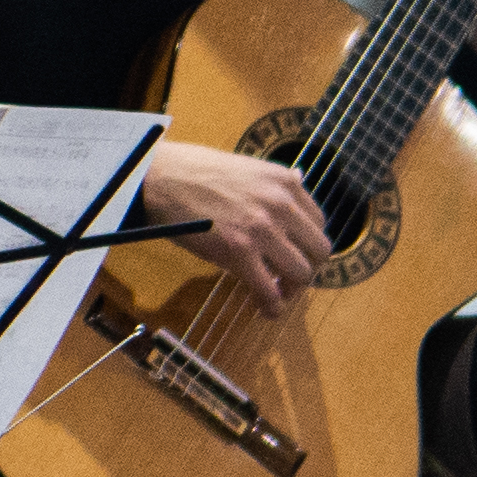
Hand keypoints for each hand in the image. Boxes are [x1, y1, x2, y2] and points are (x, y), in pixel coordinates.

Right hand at [139, 140, 328, 310]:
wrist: (156, 178)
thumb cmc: (190, 170)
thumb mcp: (244, 166)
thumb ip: (272, 182)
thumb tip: (298, 179)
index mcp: (283, 181)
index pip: (318, 221)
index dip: (307, 243)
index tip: (294, 252)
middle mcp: (281, 204)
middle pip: (319, 250)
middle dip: (306, 268)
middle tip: (287, 277)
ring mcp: (262, 229)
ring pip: (301, 273)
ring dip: (291, 289)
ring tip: (274, 293)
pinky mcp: (239, 253)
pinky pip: (269, 290)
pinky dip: (272, 306)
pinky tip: (265, 310)